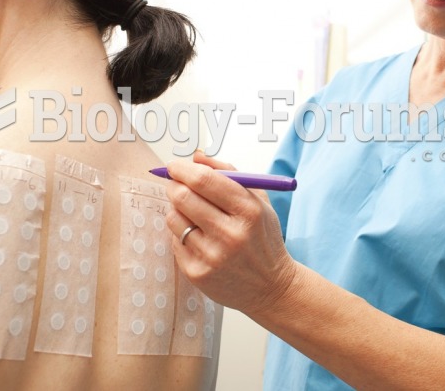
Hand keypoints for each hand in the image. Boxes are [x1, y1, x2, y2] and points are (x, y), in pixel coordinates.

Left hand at [164, 153, 297, 315]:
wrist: (270, 287)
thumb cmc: (262, 238)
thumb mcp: (258, 200)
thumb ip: (229, 173)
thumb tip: (196, 157)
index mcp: (248, 211)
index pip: (205, 181)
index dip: (183, 169)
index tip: (174, 166)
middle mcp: (230, 234)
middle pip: (183, 197)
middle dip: (174, 185)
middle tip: (175, 184)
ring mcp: (212, 256)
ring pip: (173, 218)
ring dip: (176, 209)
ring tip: (190, 212)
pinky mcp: (197, 273)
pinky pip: (174, 240)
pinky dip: (180, 232)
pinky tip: (197, 235)